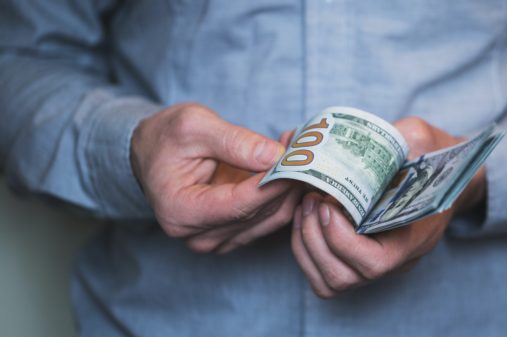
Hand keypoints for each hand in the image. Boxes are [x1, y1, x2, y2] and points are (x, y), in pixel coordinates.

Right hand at [131, 103, 300, 253]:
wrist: (153, 153)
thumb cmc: (166, 137)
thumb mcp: (193, 125)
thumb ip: (234, 141)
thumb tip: (275, 155)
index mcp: (181, 211)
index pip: (239, 205)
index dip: (273, 184)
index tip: (299, 161)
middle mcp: (198, 235)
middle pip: (258, 215)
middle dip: (287, 181)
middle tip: (307, 148)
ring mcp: (216, 239)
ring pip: (270, 219)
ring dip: (289, 186)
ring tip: (298, 150)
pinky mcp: (232, 234)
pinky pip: (268, 217)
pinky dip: (282, 192)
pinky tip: (287, 165)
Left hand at [291, 117, 486, 297]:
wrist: (442, 175)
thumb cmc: (428, 155)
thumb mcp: (416, 137)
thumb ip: (390, 140)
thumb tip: (347, 138)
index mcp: (414, 236)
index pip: (374, 262)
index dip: (341, 239)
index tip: (327, 202)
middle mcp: (394, 261)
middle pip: (343, 277)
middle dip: (315, 237)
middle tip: (310, 198)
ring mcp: (375, 265)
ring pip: (328, 282)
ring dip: (305, 244)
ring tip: (305, 205)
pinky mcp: (356, 262)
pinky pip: (323, 277)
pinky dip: (304, 250)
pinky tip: (305, 216)